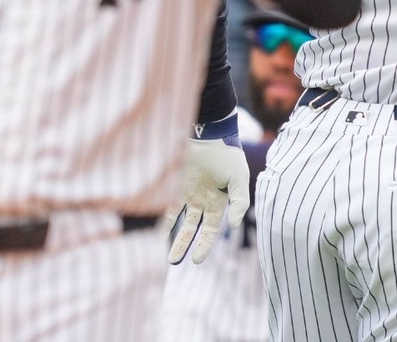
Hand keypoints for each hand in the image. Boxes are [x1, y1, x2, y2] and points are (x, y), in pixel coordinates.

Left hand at [171, 133, 251, 264]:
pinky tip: (156, 232)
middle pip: (193, 228)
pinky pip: (166, 206)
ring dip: (173, 237)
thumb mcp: (239, 180)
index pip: (211, 228)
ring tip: (167, 255)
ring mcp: (187, 194)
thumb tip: (233, 226)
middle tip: (175, 261)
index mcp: (219, 201)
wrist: (208, 136)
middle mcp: (202, 200)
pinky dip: (162, 219)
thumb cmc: (227, 156)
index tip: (197, 260)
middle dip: (185, 245)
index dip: (204, 244)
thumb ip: (239, 202)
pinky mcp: (174, 186)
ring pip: (178, 221)